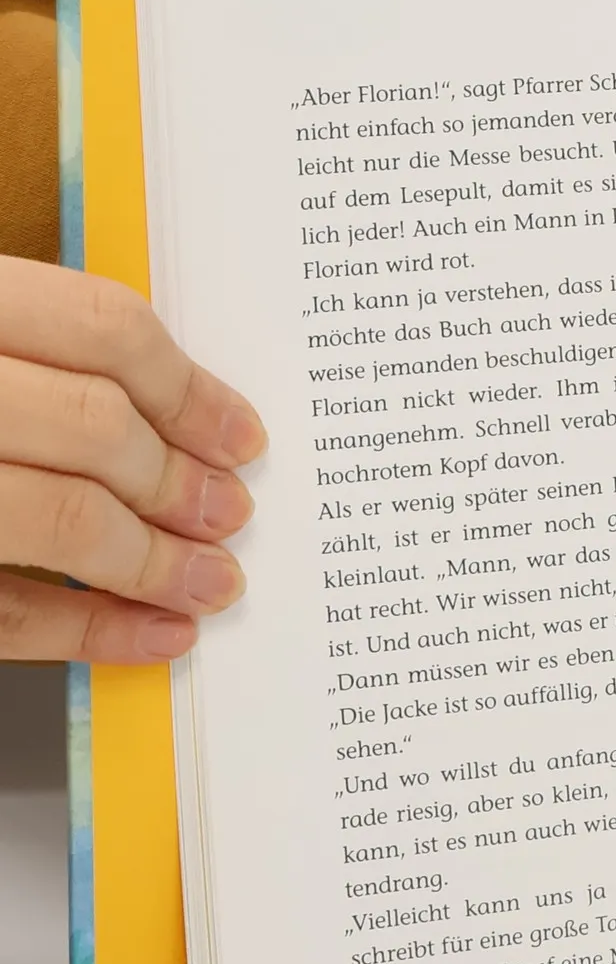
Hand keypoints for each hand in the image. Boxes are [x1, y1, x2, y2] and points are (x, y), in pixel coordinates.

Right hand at [0, 259, 265, 661]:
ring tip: (211, 583)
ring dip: (158, 564)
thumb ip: (48, 359)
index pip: (100, 326)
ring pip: (62, 521)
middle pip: (96, 426)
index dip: (189, 389)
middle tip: (234, 515)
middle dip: (183, 482)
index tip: (244, 439)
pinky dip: (92, 633)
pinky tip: (156, 636)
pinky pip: (5, 613)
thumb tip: (183, 410)